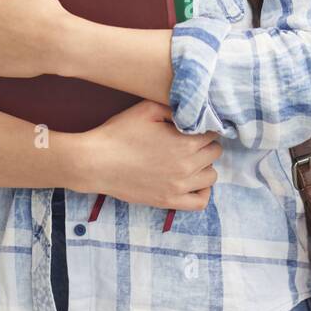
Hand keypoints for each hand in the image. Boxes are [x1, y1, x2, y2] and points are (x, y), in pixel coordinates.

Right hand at [84, 99, 222, 210]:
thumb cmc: (120, 132)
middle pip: (214, 153)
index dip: (203, 127)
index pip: (212, 133)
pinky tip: (192, 181)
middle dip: (205, 144)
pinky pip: (200, 202)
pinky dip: (202, 191)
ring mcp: (178, 187)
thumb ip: (174, 108)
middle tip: (190, 140)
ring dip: (204, 166)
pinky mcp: (168, 202)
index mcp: (184, 143)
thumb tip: (191, 112)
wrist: (97, 162)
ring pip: (211, 176)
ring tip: (189, 159)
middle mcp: (186, 166)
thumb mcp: (147, 108)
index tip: (193, 126)